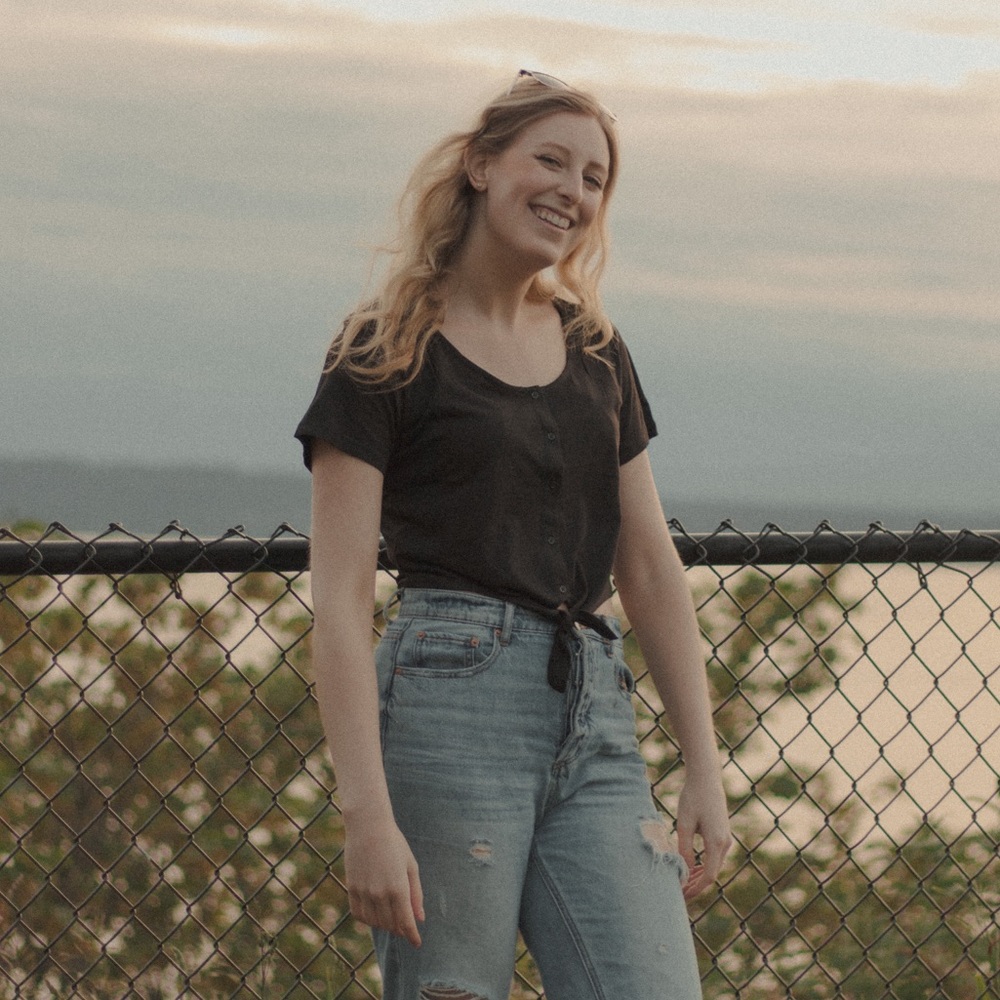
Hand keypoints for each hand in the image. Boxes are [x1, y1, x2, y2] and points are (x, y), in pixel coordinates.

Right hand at [343, 815, 424, 947]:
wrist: (368, 826)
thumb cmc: (394, 843)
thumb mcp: (410, 866)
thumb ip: (416, 894)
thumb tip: (419, 918)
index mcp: (398, 888)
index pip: (406, 923)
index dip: (412, 936)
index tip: (417, 943)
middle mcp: (380, 894)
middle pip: (391, 925)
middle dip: (400, 929)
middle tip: (405, 926)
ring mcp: (364, 892)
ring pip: (374, 922)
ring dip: (384, 924)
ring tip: (391, 918)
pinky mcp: (352, 888)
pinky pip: (359, 914)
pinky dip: (367, 919)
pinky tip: (374, 913)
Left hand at [676, 772, 731, 899]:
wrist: (706, 778)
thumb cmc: (692, 798)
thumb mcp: (683, 824)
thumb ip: (684, 849)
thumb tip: (683, 871)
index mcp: (716, 843)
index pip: (708, 876)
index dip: (695, 889)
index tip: (681, 895)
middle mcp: (725, 843)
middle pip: (712, 874)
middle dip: (696, 886)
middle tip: (678, 893)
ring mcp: (726, 839)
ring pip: (714, 866)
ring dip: (699, 876)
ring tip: (682, 883)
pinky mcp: (723, 834)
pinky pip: (714, 857)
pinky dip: (703, 865)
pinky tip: (690, 868)